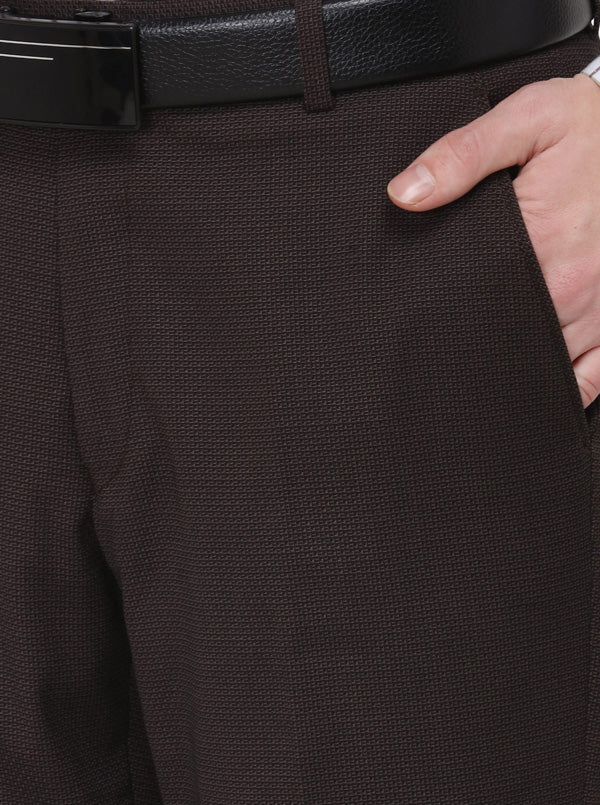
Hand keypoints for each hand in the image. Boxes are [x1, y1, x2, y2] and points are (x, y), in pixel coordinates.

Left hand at [386, 73, 599, 408]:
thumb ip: (463, 154)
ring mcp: (598, 309)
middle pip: (506, 339)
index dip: (443, 322)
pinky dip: (567, 390)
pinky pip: (594, 377)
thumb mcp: (528, 119)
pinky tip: (537, 394)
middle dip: (471, 349)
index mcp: (542, 243)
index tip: (418, 332)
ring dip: (512, 373)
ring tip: (473, 382)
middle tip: (438, 358)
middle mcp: (572, 287)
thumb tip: (405, 194)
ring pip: (546, 365)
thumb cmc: (588, 126)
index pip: (474, 302)